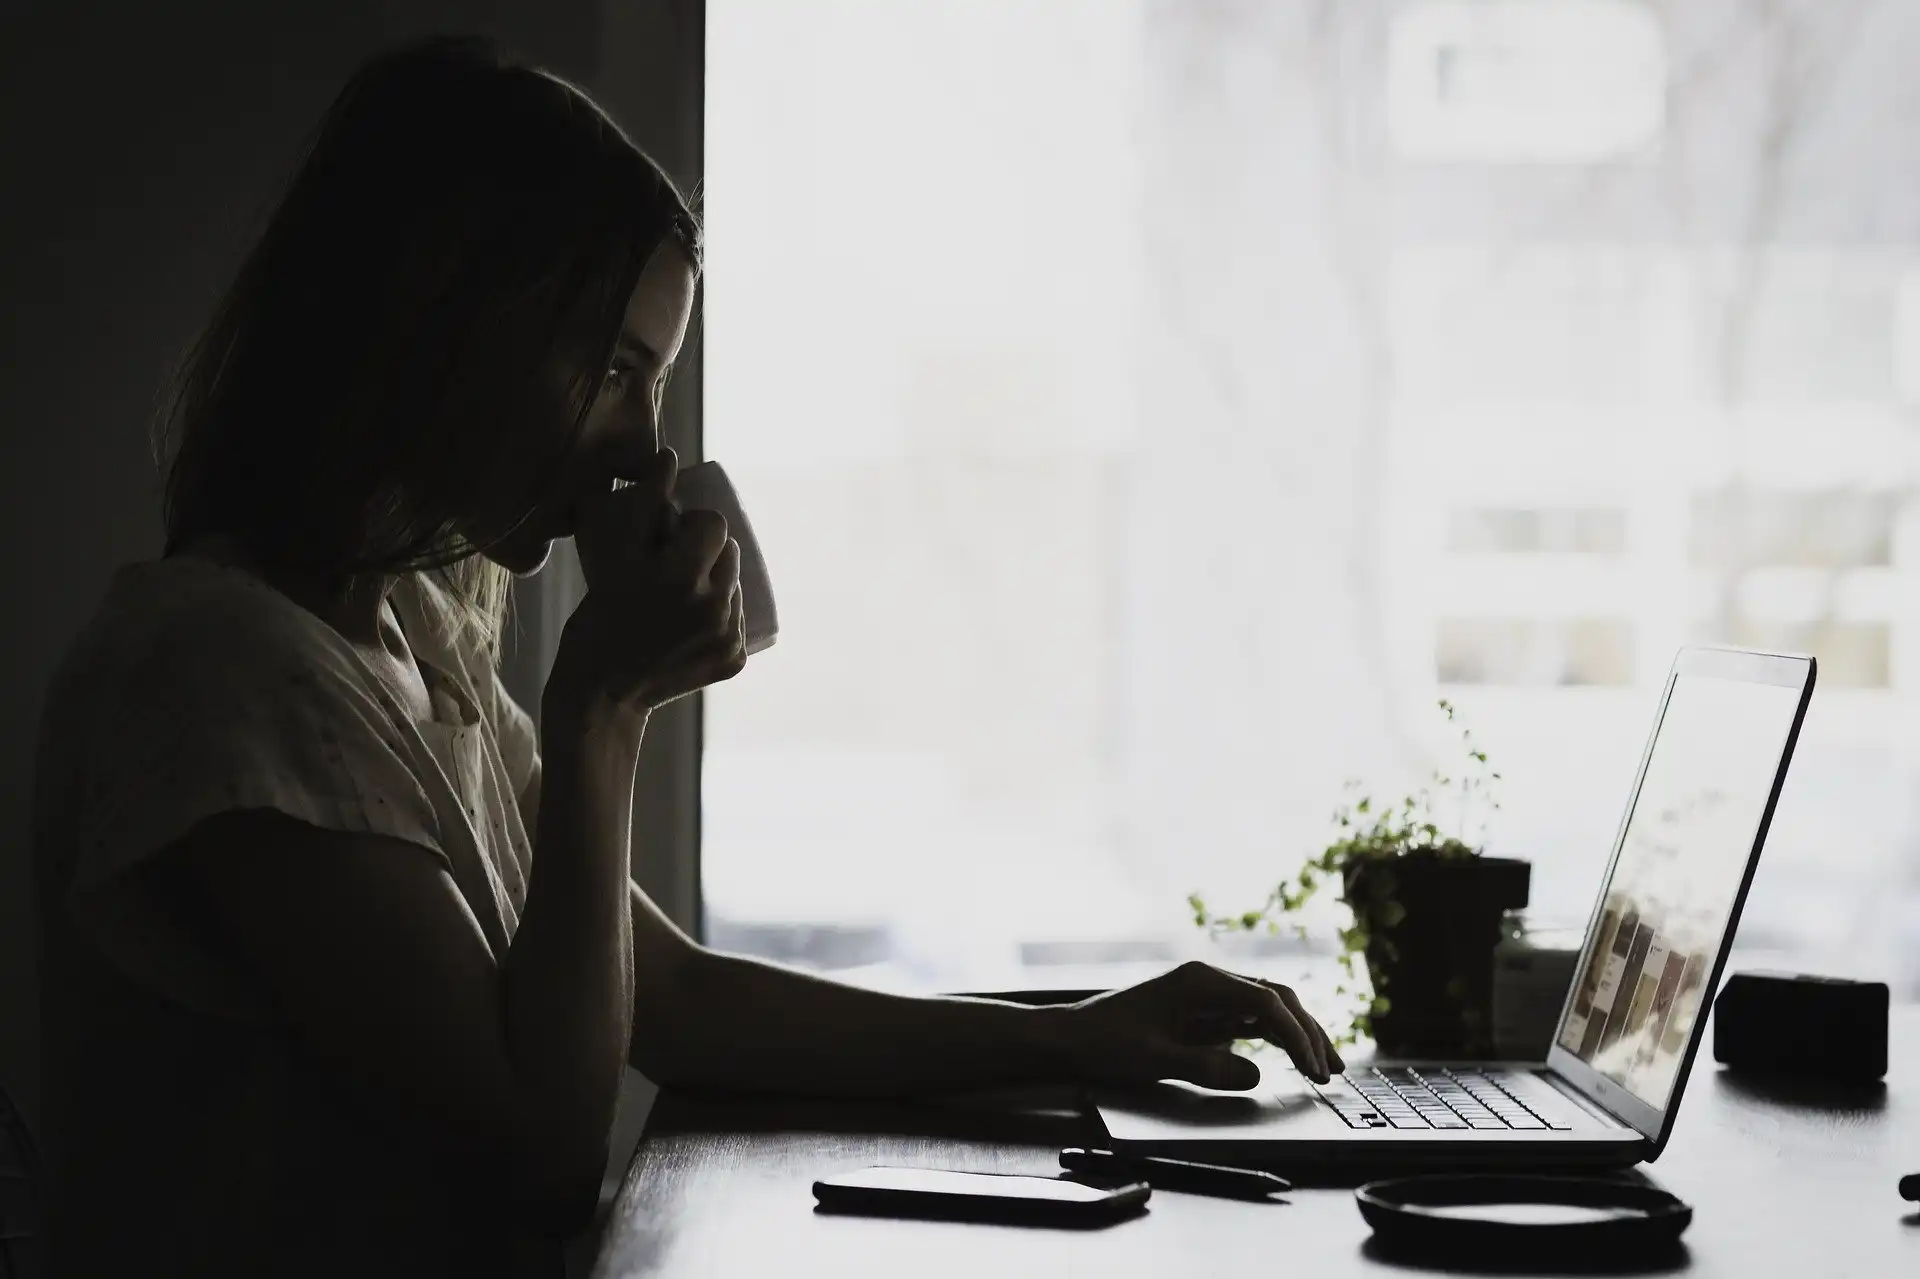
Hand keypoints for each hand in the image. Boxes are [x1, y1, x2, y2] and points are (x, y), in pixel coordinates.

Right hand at [552, 445, 746, 712]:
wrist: (602, 691)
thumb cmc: (599, 616)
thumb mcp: (613, 557)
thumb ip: (642, 503)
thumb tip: (670, 456)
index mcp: (683, 577)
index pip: (715, 524)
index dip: (693, 525)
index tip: (670, 539)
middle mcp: (715, 607)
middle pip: (730, 553)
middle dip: (705, 552)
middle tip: (672, 567)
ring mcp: (729, 637)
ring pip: (735, 584)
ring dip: (714, 581)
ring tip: (680, 595)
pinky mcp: (735, 660)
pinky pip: (737, 618)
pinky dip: (719, 615)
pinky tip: (689, 624)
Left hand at [1060, 960, 1341, 1089]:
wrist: (1073, 1037)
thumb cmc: (1106, 1043)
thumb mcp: (1154, 1059)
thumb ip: (1205, 1066)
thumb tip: (1256, 1073)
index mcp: (1199, 981)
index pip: (1265, 1002)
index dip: (1295, 1034)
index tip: (1312, 1066)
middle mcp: (1209, 981)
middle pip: (1276, 999)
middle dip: (1308, 1032)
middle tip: (1333, 1070)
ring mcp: (1209, 995)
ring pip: (1270, 1008)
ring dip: (1300, 1034)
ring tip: (1327, 1066)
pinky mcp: (1206, 1013)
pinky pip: (1252, 1021)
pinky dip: (1278, 1039)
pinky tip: (1296, 1058)